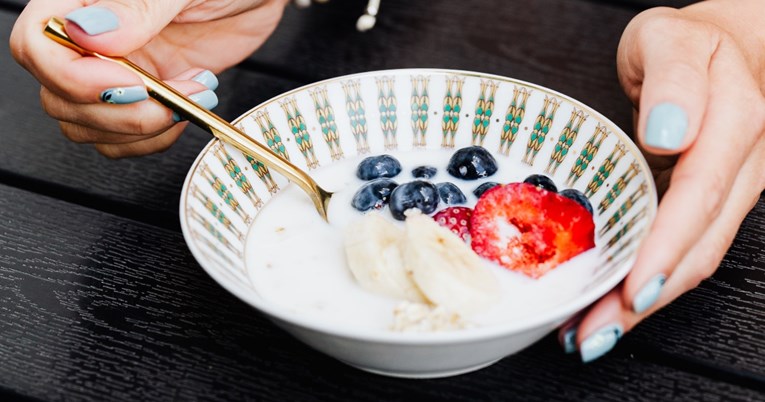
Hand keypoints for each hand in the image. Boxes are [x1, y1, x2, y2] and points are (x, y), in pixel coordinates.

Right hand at [10, 0, 287, 157]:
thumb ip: (135, 7)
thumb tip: (88, 33)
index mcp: (85, 1)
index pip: (36, 43)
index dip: (74, 76)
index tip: (131, 82)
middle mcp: (92, 41)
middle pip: (58, 97)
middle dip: (118, 112)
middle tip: (171, 96)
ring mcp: (118, 72)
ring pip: (86, 126)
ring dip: (139, 129)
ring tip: (187, 97)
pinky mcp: (147, 97)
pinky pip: (123, 139)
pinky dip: (153, 139)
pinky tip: (185, 111)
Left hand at [560, 0, 764, 361]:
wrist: (723, 49)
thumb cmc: (687, 45)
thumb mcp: (670, 39)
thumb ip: (674, 79)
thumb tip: (669, 134)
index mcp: (735, 123)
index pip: (699, 198)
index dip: (665, 249)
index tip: (630, 288)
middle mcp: (741, 167)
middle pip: (698, 247)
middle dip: (645, 299)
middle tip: (593, 334)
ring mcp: (732, 192)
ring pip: (696, 260)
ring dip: (645, 305)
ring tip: (593, 334)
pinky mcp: (713, 206)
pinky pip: (686, 251)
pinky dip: (650, 282)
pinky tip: (613, 303)